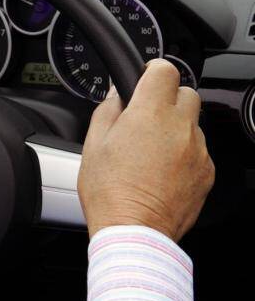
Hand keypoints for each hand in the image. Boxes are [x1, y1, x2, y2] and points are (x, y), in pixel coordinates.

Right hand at [78, 59, 214, 241]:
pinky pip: (199, 150)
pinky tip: (161, 171)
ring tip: (150, 152)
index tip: (144, 79)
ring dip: (175, 128)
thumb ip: (107, 109)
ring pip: (192, 123)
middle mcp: (180, 127)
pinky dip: (183, 153)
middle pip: (185, 93)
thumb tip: (116, 93)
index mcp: (149, 113)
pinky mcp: (207, 172)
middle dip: (166, 100)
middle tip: (145, 118)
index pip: (164, 69)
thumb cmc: (110, 192)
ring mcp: (198, 150)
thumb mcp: (93, 144)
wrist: (133, 231)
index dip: (152, 71)